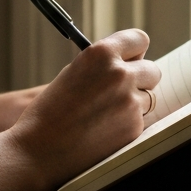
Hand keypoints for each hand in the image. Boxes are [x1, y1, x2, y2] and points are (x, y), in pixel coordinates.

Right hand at [7, 29, 160, 190]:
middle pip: (152, 70)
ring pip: (147, 98)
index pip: (139, 40)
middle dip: (140, 79)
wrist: (39, 150)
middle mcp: (120, 74)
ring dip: (133, 104)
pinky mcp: (134, 127)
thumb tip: (129, 64)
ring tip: (103, 115)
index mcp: (101, 54)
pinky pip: (140, 121)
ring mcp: (130, 102)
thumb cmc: (49, 112)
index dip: (135, 52)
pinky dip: (127, 125)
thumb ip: (102, 65)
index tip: (133, 60)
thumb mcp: (72, 73)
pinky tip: (103, 131)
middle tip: (120, 91)